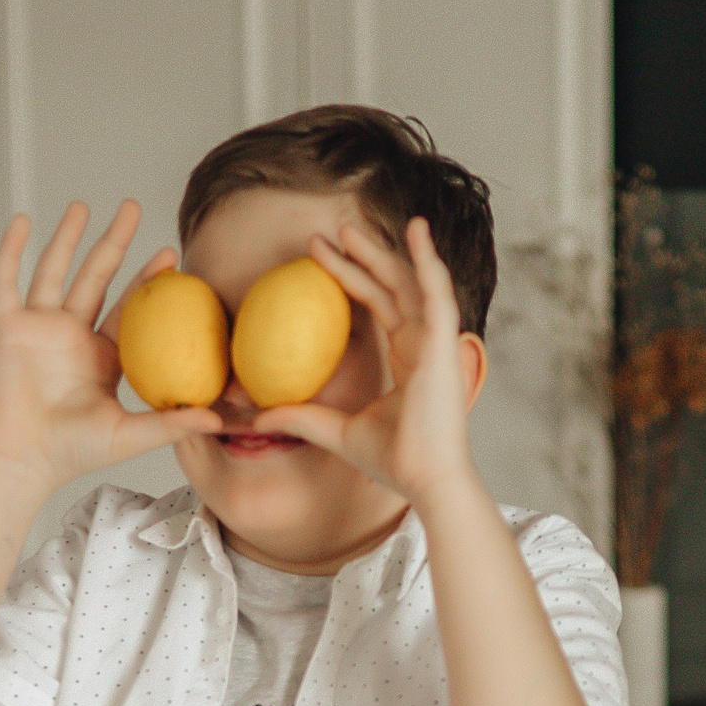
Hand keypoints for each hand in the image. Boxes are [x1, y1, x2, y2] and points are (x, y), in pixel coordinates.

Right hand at [0, 199, 221, 487]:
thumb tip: (220, 421)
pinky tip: (23, 221)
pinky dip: (12, 251)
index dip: (149, 281)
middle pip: (96, 277)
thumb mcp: (130, 435)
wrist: (22, 460)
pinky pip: (6, 281)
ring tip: (84, 205)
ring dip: (67, 238)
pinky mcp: (8, 328)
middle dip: (114, 242)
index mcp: (102, 356)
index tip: (172, 255)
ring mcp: (39, 329)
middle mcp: (71, 336)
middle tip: (133, 207)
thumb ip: (171, 424)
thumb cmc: (72, 453)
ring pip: (54, 271)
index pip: (130, 308)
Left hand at [253, 218, 481, 504]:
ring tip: (354, 226)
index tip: (319, 257)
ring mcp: (437, 342)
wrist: (425, 479)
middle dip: (362, 257)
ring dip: (386, 251)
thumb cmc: (394, 461)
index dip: (350, 278)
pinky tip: (417, 232)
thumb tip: (260, 416)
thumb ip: (303, 418)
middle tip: (331, 232)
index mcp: (407, 359)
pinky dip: (429, 260)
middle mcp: (423, 344)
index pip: (378, 306)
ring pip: (411, 282)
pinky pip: (437, 292)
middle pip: (392, 287)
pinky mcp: (445, 344)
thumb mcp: (337, 432)